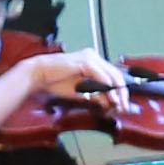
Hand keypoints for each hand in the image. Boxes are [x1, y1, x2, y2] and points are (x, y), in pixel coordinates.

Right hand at [11, 50, 128, 123]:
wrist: (38, 76)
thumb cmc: (56, 82)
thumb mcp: (81, 92)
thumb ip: (96, 96)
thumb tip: (110, 104)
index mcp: (93, 62)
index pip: (113, 76)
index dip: (120, 91)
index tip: (123, 105)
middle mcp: (94, 57)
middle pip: (116, 75)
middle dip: (122, 93)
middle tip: (124, 107)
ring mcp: (90, 57)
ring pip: (111, 75)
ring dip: (116, 92)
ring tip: (118, 105)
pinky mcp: (85, 61)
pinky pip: (101, 76)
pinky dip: (107, 88)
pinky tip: (109, 98)